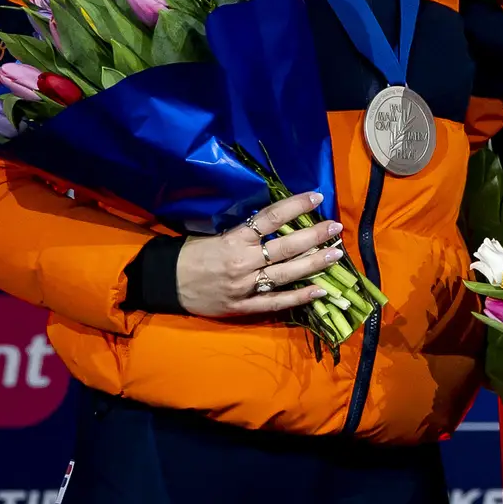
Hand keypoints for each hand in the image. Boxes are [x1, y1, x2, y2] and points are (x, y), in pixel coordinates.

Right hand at [176, 191, 342, 318]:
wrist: (166, 283)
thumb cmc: (191, 253)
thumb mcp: (216, 234)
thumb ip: (246, 231)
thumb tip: (281, 220)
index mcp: (234, 239)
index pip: (271, 218)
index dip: (296, 206)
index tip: (317, 196)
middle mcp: (242, 262)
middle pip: (286, 247)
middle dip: (314, 236)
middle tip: (336, 228)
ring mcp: (244, 286)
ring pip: (286, 274)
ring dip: (314, 264)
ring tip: (336, 254)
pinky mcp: (242, 307)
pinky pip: (275, 303)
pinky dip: (298, 298)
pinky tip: (320, 291)